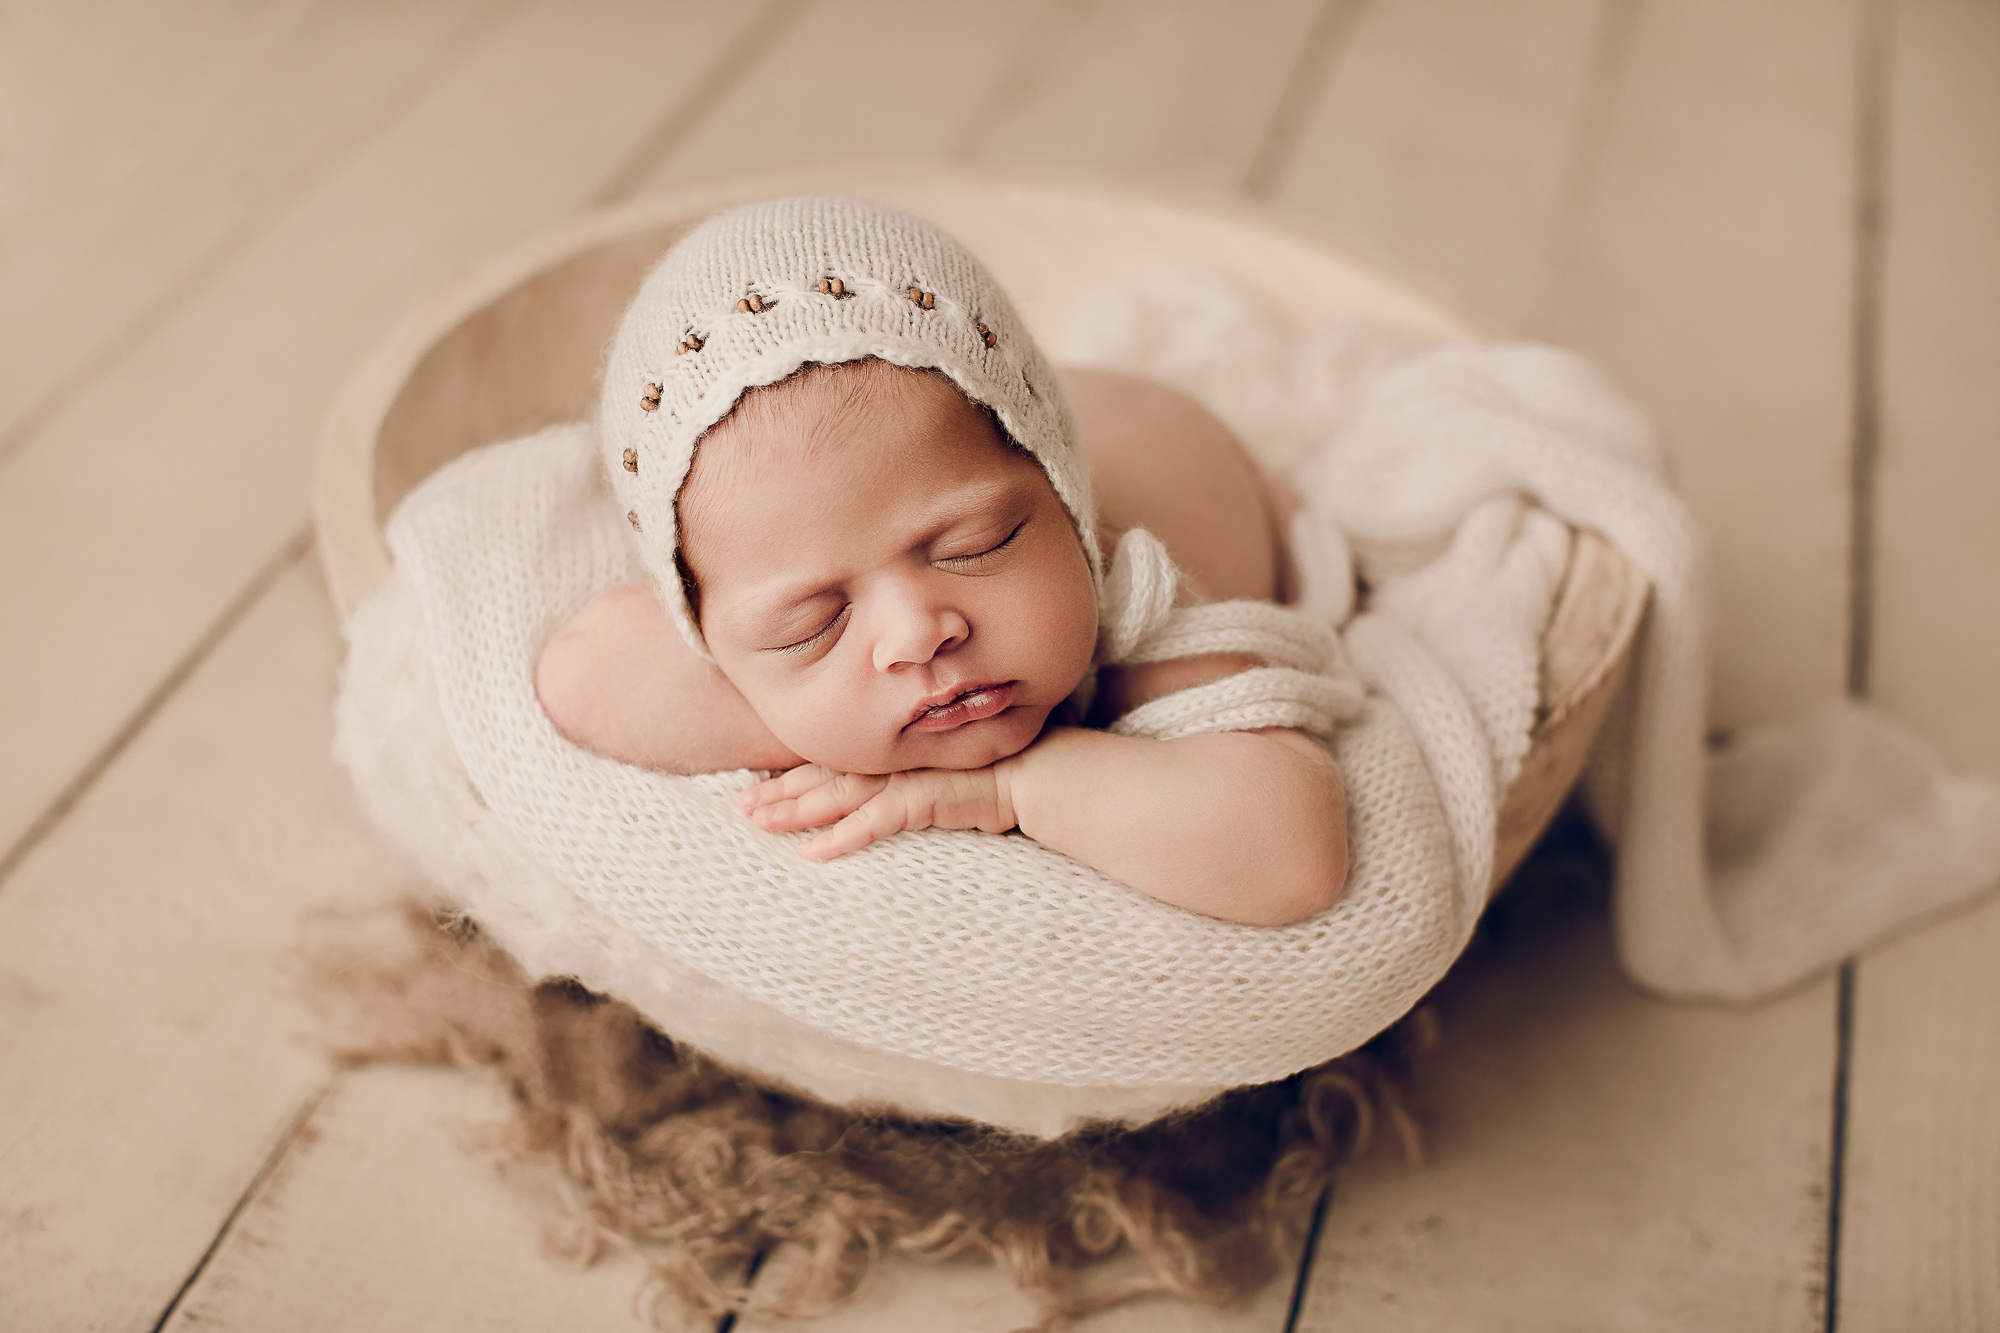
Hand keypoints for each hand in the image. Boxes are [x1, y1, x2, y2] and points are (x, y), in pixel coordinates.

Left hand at [739, 762, 1017, 860]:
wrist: (1041, 772)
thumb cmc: (1000, 771)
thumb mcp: (947, 774)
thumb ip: (919, 779)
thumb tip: (901, 794)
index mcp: (897, 752)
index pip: (835, 761)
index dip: (796, 773)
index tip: (760, 783)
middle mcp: (896, 759)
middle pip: (825, 774)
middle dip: (780, 790)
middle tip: (740, 806)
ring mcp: (908, 777)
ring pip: (838, 794)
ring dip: (796, 809)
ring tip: (758, 822)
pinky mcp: (925, 799)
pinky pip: (875, 821)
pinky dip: (842, 837)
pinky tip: (810, 854)